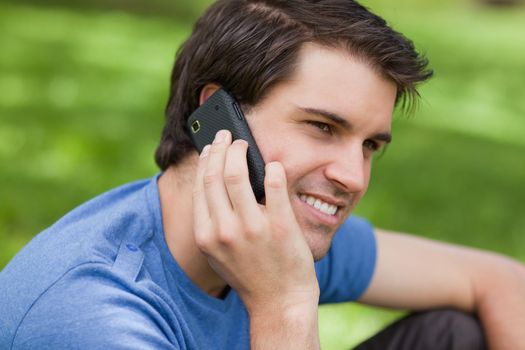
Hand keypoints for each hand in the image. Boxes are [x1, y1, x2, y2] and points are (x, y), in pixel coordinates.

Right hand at [192, 129, 318, 312]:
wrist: (279, 302)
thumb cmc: (250, 275)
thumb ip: (214, 222)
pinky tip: (272, 165)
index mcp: (207, 235)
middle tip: (227, 137)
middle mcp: (224, 230)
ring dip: (239, 152)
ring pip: (237, 174)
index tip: (210, 148)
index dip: (206, 161)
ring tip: (244, 145)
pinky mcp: (280, 225)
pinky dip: (271, 169)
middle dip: (220, 148)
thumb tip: (218, 181)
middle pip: (216, 175)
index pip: (201, 186)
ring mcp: (252, 228)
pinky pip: (273, 184)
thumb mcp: (219, 253)